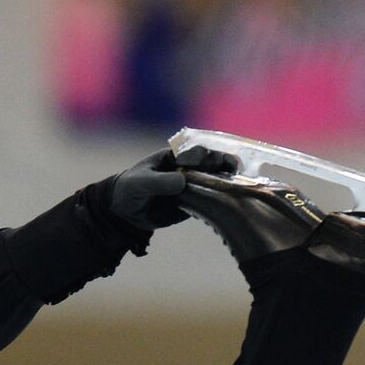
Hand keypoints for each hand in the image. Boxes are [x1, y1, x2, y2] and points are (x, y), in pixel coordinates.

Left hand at [110, 145, 237, 229]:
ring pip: (214, 183)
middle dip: (224, 166)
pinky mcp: (195, 204)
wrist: (124, 211)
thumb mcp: (140, 183)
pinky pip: (210, 202)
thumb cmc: (131, 188)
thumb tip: (181, 181)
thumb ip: (159, 181)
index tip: (213, 161)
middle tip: (234, 171)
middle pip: (212, 165)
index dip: (207, 156)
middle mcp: (189, 169)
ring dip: (227, 184)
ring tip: (239, 187)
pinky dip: (220, 202)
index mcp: (176, 157)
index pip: (195, 153)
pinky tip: (232, 204)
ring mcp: (193, 186)